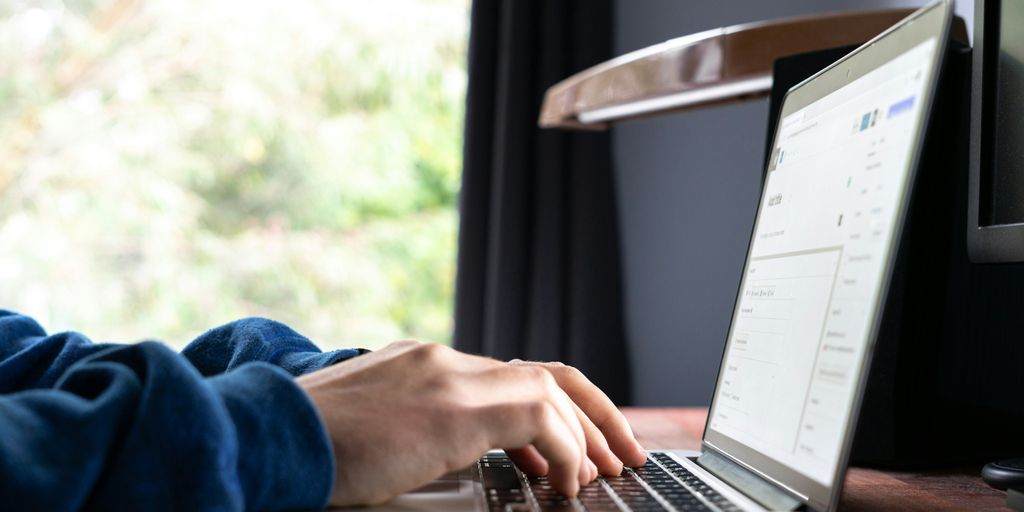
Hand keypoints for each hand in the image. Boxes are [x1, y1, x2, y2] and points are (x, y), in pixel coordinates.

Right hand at [296, 341, 646, 506]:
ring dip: (587, 434)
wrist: (263, 435)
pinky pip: (538, 415)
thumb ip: (415, 430)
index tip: (575, 446)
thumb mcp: (370, 428)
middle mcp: (443, 359)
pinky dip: (563, 449)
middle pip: (545, 371)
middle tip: (621, 452)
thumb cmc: (304, 445)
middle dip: (594, 413)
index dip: (554, 410)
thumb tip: (447, 457)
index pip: (509, 374)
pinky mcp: (453, 405)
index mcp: (424, 364)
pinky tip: (563, 483)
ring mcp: (449, 376)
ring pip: (550, 390)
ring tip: (605, 472)